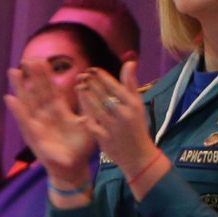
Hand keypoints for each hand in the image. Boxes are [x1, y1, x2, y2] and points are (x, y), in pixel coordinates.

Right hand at [4, 61, 99, 188]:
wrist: (73, 168)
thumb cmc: (81, 148)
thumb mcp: (89, 125)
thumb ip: (87, 107)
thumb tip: (86, 88)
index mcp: (59, 111)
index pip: (51, 89)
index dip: (46, 75)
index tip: (41, 60)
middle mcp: (46, 115)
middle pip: (37, 91)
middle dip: (32, 75)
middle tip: (26, 58)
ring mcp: (38, 124)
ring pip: (27, 102)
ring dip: (20, 87)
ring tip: (13, 72)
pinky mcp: (33, 135)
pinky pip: (24, 120)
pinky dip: (17, 110)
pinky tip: (9, 98)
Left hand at [68, 58, 162, 182]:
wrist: (139, 155)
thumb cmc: (136, 125)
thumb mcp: (138, 104)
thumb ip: (131, 83)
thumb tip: (129, 61)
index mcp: (132, 104)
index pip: (115, 86)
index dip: (102, 77)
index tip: (91, 69)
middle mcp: (124, 114)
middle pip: (105, 96)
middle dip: (92, 84)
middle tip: (81, 75)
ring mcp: (115, 127)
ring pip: (98, 110)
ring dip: (87, 98)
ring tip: (78, 87)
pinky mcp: (106, 140)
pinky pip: (94, 129)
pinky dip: (87, 122)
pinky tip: (79, 114)